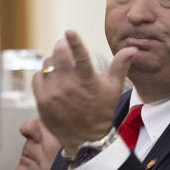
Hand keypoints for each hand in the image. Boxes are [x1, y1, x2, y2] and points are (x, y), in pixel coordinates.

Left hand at [33, 30, 135, 151]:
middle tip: (63, 46)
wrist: (85, 139)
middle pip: (58, 55)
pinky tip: (51, 80)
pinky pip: (37, 77)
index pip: (80, 57)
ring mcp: (54, 94)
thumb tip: (132, 48)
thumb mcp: (113, 88)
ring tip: (60, 68)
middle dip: (61, 46)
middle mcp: (69, 87)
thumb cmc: (101, 111)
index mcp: (87, 82)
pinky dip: (43, 75)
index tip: (69, 31)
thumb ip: (120, 66)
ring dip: (52, 61)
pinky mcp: (42, 101)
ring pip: (47, 64)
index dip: (75, 42)